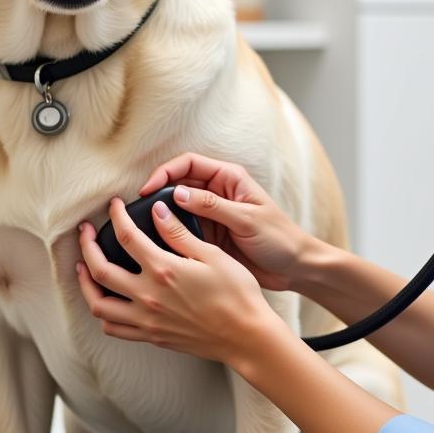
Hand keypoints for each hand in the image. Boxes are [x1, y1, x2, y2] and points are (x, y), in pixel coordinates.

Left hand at [76, 196, 278, 365]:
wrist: (246, 337)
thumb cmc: (236, 293)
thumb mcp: (212, 254)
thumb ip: (179, 233)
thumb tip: (157, 211)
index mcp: (163, 270)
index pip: (126, 236)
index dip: (116, 216)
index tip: (113, 205)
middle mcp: (147, 296)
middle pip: (100, 269)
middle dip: (86, 246)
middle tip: (84, 231)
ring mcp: (146, 320)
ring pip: (98, 304)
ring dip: (85, 284)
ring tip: (84, 268)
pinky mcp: (151, 337)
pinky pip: (114, 329)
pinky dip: (103, 314)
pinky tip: (106, 301)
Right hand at [138, 153, 310, 291]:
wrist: (294, 269)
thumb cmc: (279, 238)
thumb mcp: (247, 219)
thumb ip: (212, 206)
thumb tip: (178, 194)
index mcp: (228, 178)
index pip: (188, 163)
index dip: (165, 173)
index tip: (148, 189)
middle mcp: (217, 192)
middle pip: (178, 183)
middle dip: (158, 193)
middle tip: (139, 209)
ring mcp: (211, 215)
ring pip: (176, 208)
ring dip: (161, 214)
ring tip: (143, 226)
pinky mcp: (208, 236)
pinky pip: (182, 229)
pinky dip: (169, 233)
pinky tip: (158, 242)